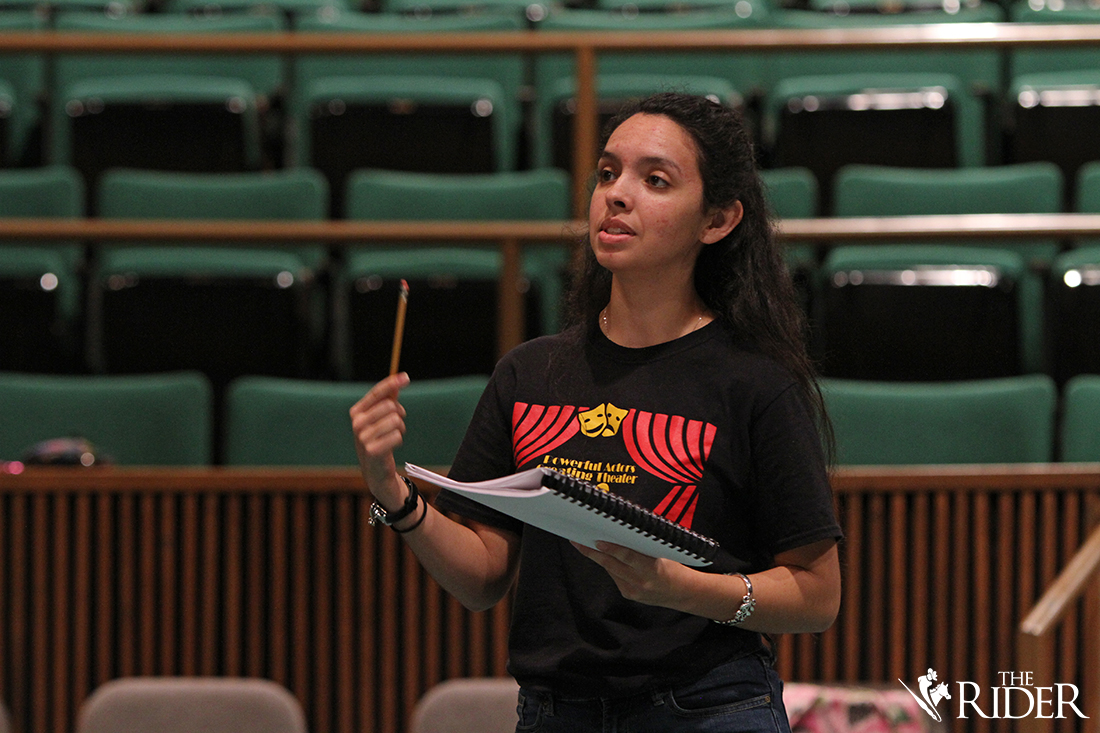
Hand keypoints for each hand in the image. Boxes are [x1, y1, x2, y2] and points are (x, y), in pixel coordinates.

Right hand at [350, 372, 410, 506]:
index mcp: (357, 411)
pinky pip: (397, 436)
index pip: (377, 393)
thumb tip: (400, 378)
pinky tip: (391, 446)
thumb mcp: (379, 417)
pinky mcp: (372, 450)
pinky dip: (399, 440)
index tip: (406, 377)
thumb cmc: (379, 438)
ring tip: (393, 436)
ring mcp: (363, 437)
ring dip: (400, 428)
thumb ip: (388, 398)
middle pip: (390, 406)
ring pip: (396, 420)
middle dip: (399, 413)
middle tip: (397, 423)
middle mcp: (357, 423)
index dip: (392, 383)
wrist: (375, 469)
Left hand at [571, 540, 696, 610]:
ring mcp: (634, 591)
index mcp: (652, 570)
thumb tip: (622, 530)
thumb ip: (644, 546)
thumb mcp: (664, 553)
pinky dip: (609, 565)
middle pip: (612, 565)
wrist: (684, 593)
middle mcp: (641, 583)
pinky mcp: (629, 595)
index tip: (597, 540)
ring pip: (610, 570)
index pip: (627, 557)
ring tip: (583, 544)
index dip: (611, 548)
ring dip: (598, 557)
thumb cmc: (676, 568)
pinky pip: (615, 576)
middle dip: (592, 552)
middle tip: (577, 541)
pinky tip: (602, 556)